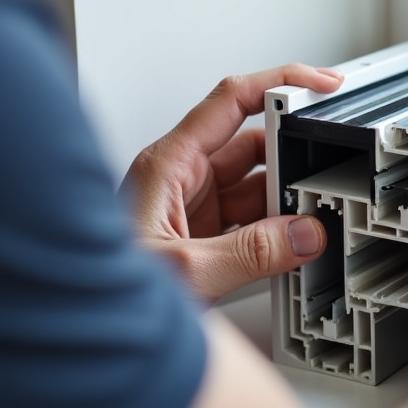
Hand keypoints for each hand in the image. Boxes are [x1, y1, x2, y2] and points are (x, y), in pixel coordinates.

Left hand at [125, 64, 343, 300]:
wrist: (80, 324)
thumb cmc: (102, 286)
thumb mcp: (184, 270)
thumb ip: (250, 253)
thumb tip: (302, 235)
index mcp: (169, 162)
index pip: (233, 100)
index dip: (280, 82)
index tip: (319, 83)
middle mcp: (180, 177)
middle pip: (252, 143)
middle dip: (292, 154)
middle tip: (327, 166)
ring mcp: (192, 206)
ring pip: (255, 184)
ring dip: (286, 198)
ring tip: (312, 214)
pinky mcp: (201, 235)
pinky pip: (250, 219)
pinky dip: (277, 229)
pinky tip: (293, 242)